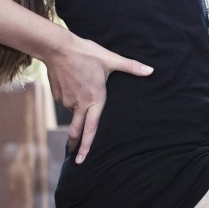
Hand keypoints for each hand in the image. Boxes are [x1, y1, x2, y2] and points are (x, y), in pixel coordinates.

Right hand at [45, 35, 153, 163]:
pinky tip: (73, 83)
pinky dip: (71, 97)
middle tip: (76, 158)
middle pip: (77, 131)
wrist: (58, 48)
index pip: (92, 129)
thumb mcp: (110, 59)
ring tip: (81, 88)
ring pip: (74, 111)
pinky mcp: (57, 95)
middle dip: (76, 145)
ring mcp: (66, 101)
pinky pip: (66, 101)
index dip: (88, 146)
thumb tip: (151, 70)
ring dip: (78, 109)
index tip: (83, 159)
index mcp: (95, 99)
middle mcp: (80, 104)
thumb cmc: (86, 53)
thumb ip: (131, 67)